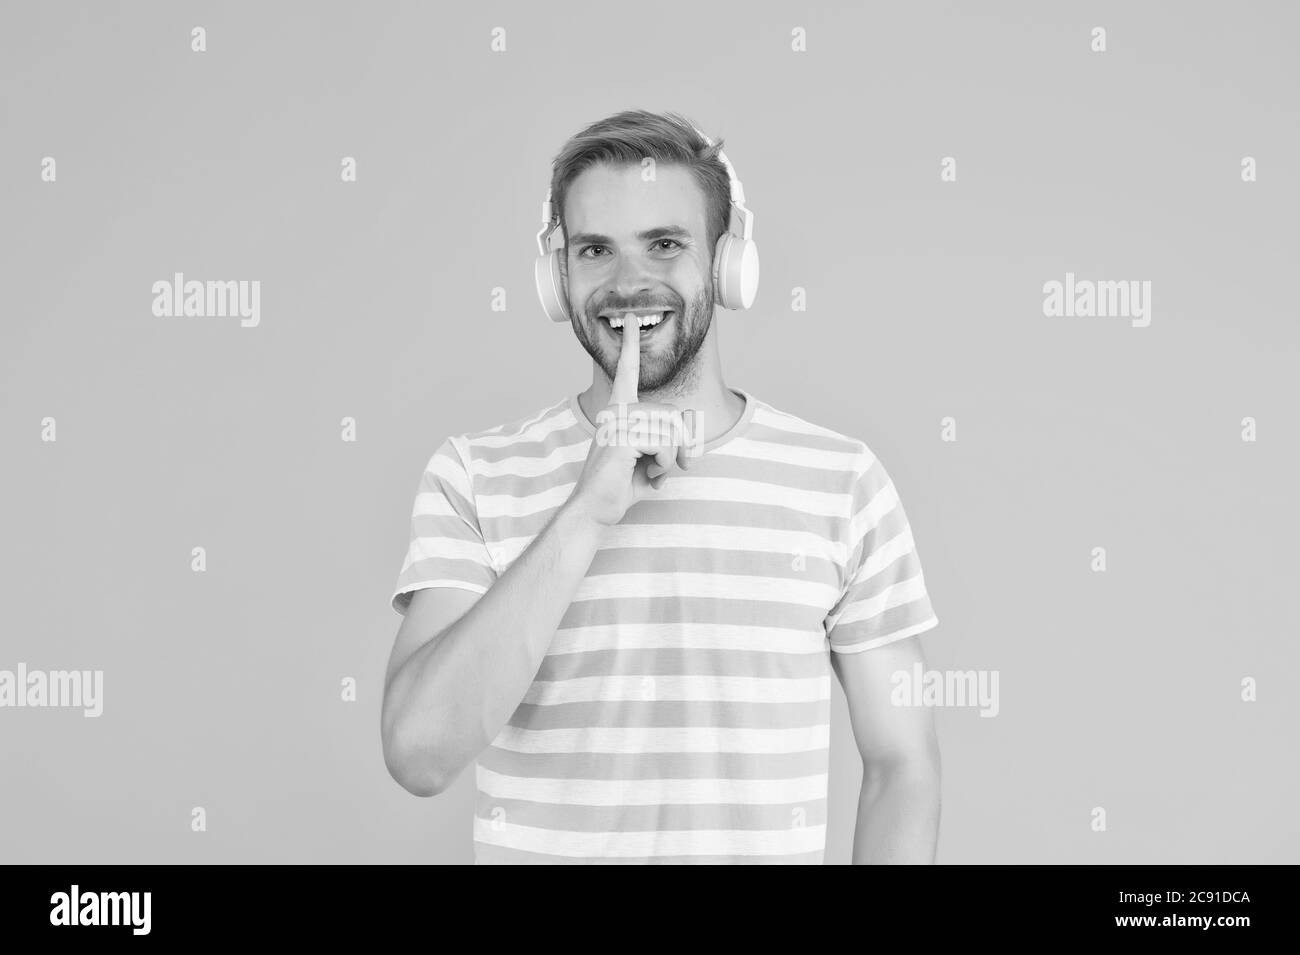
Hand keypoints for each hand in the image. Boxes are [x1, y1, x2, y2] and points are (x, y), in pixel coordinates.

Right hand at [567, 314, 695, 527]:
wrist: (595, 509)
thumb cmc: (621, 487)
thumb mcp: (650, 463)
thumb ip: (666, 447)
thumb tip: (689, 448)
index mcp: (619, 411)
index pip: (626, 373)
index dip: (630, 347)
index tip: (631, 321)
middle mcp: (616, 411)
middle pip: (671, 414)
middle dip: (683, 444)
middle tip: (679, 467)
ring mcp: (617, 423)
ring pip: (671, 430)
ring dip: (671, 458)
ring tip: (655, 473)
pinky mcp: (622, 438)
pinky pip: (664, 444)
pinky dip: (665, 465)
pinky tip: (650, 476)